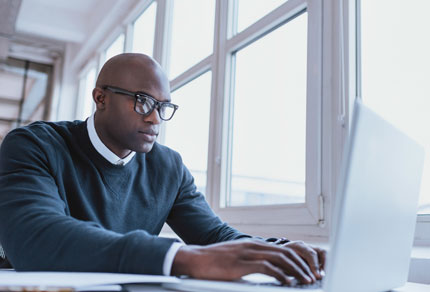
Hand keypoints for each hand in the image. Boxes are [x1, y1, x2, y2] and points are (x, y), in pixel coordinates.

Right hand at [171, 238, 323, 284]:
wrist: (196, 259)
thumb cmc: (215, 260)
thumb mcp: (237, 257)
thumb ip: (252, 260)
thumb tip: (267, 270)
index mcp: (254, 244)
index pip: (282, 250)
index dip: (297, 260)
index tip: (306, 271)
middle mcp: (254, 246)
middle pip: (285, 253)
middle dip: (302, 266)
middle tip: (311, 277)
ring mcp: (248, 253)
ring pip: (280, 259)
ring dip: (296, 271)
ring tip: (305, 281)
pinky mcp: (242, 264)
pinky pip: (267, 268)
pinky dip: (280, 275)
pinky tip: (287, 283)